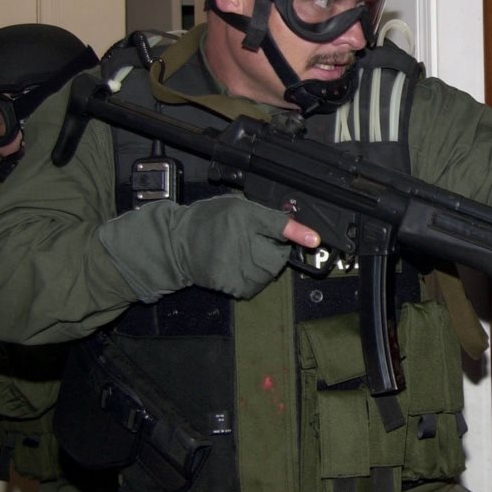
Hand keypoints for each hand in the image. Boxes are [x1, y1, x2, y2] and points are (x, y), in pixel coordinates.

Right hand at [99, 195, 320, 301]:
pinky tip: (239, 267)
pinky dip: (253, 279)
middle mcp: (243, 241)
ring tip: (246, 254)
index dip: (298, 232)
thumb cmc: (208, 221)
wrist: (177, 244)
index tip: (314, 240)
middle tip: (257, 243)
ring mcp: (237, 265)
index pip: (278, 225)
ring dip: (266, 266)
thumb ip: (264, 215)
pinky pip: (255, 285)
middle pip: (278, 254)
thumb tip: (290, 224)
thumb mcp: (237, 206)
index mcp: (246, 217)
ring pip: (269, 272)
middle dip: (275, 250)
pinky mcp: (231, 284)